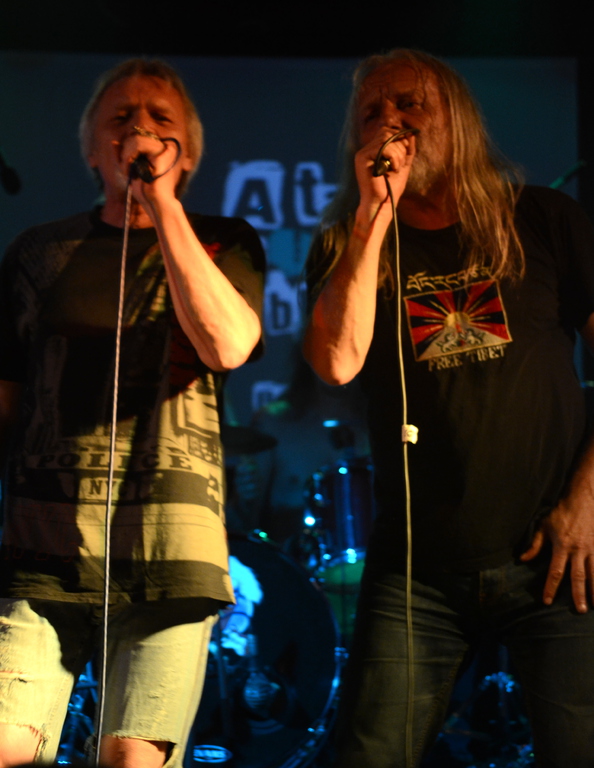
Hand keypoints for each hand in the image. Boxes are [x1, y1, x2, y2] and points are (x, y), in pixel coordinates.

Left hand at [118, 130, 180, 207]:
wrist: (156, 204)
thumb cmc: (146, 192)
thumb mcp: (130, 170)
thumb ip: (123, 156)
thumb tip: (114, 142)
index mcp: (160, 151)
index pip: (138, 138)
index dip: (127, 150)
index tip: (125, 167)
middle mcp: (165, 147)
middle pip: (136, 136)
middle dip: (125, 152)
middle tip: (125, 170)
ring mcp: (165, 149)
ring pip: (136, 138)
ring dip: (126, 154)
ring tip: (127, 170)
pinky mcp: (162, 153)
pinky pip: (138, 144)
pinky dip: (128, 155)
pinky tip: (129, 169)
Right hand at [354, 126, 415, 220]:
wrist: (383, 203)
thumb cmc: (391, 188)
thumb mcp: (403, 164)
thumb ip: (407, 149)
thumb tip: (411, 133)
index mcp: (373, 151)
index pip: (387, 132)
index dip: (399, 138)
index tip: (405, 153)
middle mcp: (366, 150)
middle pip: (386, 132)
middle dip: (400, 146)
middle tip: (401, 163)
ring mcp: (363, 154)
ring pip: (385, 139)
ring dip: (397, 153)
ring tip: (397, 168)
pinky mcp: (362, 159)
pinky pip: (382, 147)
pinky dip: (393, 157)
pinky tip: (392, 170)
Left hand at [521, 495, 593, 612]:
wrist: (584, 498)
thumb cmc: (562, 512)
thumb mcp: (544, 526)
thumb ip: (535, 545)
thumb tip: (523, 559)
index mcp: (562, 546)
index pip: (555, 572)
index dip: (551, 587)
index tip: (547, 601)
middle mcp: (578, 550)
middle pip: (578, 577)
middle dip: (578, 595)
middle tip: (578, 611)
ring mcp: (591, 549)